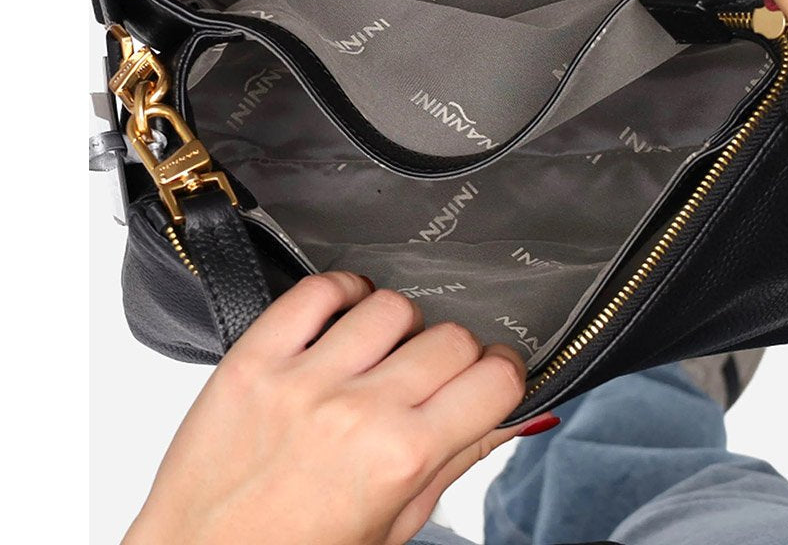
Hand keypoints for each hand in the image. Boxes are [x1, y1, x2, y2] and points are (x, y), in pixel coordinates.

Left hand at [124, 273, 545, 544]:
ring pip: (392, 305)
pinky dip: (341, 292)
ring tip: (380, 353)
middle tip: (431, 378)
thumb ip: (454, 463)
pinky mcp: (254, 358)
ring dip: (399, 327)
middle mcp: (357, 412)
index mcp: (401, 460)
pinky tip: (344, 317)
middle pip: (451, 337)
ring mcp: (302, 379)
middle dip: (455, 356)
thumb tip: (508, 415)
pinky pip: (317, 290)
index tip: (489, 379)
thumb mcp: (393, 528)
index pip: (495, 378)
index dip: (502, 376)